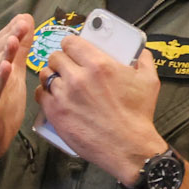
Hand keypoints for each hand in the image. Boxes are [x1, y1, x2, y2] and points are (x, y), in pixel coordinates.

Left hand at [41, 37, 165, 180]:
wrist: (127, 147)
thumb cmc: (138, 115)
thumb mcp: (149, 82)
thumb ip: (144, 61)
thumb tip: (142, 52)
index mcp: (99, 64)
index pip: (71, 42)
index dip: (70, 44)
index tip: (72, 49)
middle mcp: (78, 77)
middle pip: (55, 57)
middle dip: (61, 60)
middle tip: (67, 68)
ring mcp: (63, 95)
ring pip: (45, 75)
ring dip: (51, 76)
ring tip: (60, 82)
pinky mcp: (55, 112)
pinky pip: (40, 94)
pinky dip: (45, 94)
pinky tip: (54, 97)